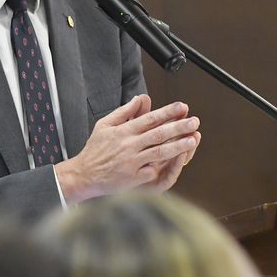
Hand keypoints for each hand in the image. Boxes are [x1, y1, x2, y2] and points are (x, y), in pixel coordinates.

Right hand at [56, 95, 199, 201]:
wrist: (83, 175)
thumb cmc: (95, 150)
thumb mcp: (105, 125)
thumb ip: (124, 111)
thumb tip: (142, 98)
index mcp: (123, 131)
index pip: (150, 118)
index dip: (167, 112)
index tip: (182, 107)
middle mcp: (129, 145)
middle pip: (158, 134)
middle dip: (178, 127)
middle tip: (194, 121)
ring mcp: (131, 162)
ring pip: (159, 152)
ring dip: (178, 146)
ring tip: (192, 140)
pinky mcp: (132, 178)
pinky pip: (152, 170)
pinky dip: (164, 167)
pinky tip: (178, 161)